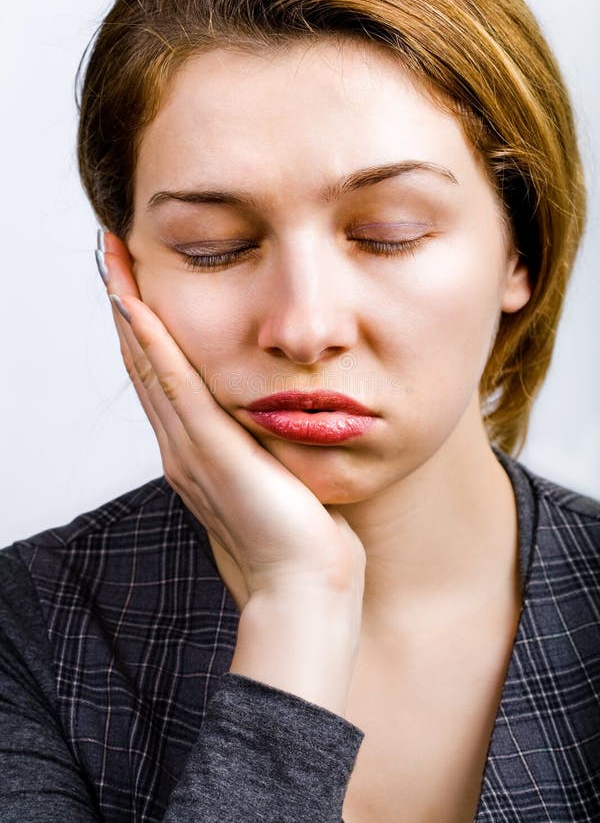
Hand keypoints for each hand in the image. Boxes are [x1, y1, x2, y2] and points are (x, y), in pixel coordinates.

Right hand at [96, 231, 365, 610]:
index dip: (145, 329)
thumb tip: (280, 413)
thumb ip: (266, 444)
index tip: (137, 283)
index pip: (162, 378)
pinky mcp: (211, 452)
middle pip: (144, 364)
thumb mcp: (277, 476)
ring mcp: (191, 450)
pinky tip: (138, 306)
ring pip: (150, 366)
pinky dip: (153, 344)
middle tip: (113, 256)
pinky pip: (175, 387)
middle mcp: (182, 447)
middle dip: (127, 307)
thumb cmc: (299, 539)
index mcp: (196, 452)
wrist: (302, 590)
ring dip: (130, 312)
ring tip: (115, 264)